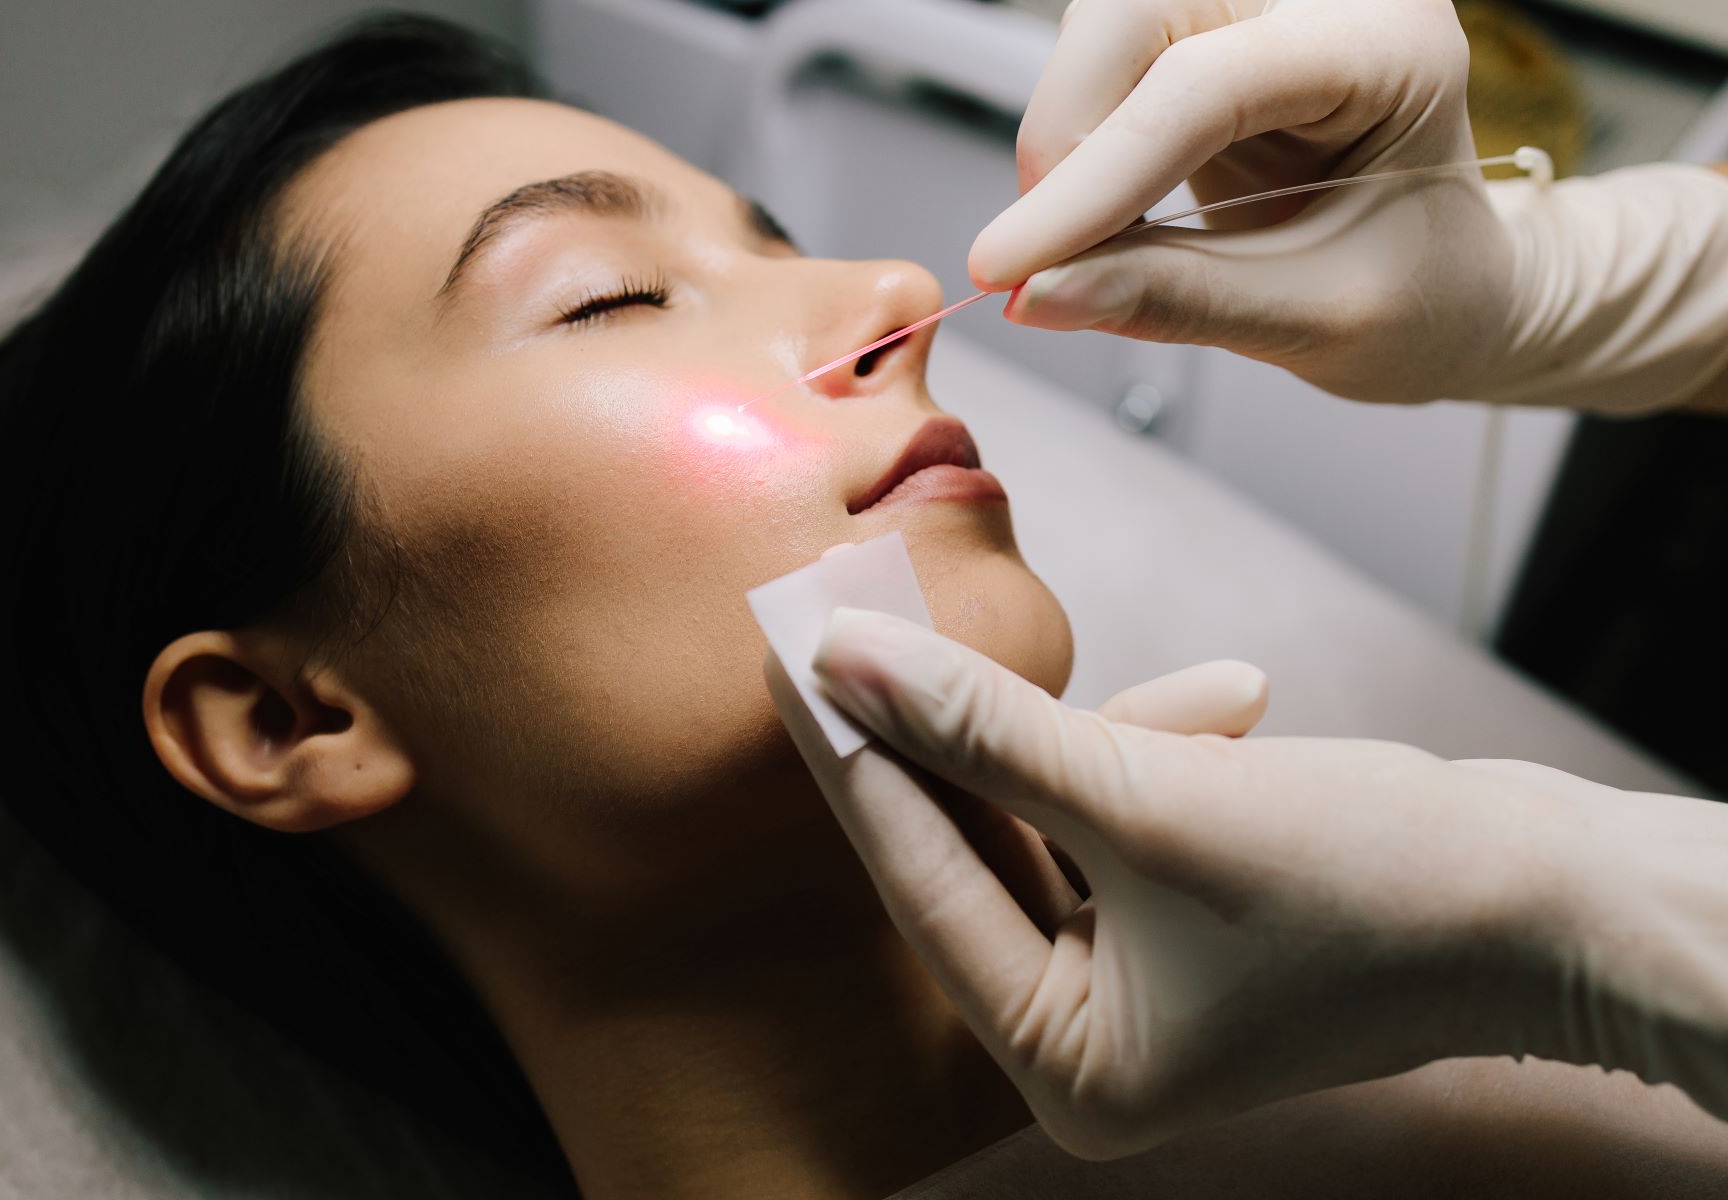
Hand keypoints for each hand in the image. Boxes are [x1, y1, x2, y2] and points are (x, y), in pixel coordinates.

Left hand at [769, 609, 1727, 1157]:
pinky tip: (1224, 703)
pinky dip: (1154, 754)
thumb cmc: (1376, 885)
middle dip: (939, 731)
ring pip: (1049, 819)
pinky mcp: (1189, 918)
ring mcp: (1144, 980)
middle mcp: (1094, 1037)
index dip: (852, 759)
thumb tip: (846, 663)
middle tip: (855, 621)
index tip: (783, 658)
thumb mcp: (1152, 799)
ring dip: (1064, 730)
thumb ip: (986, 732)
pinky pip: (1122, 816)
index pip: (921, 882)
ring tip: (1067, 655)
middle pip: (973, 849)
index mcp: (1069, 1064)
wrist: (1563, 897)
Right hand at [971, 0, 1727, 410]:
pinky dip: (1081, 142)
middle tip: (1046, 253)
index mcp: (1391, 45)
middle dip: (1067, 134)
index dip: (1094, 179)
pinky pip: (1106, 59)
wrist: (1455, 288)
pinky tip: (1101, 211)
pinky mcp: (1213, 28)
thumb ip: (1174, 300)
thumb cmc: (1426, 295)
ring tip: (1085, 243)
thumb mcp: (1316, 320)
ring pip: (1104, 25)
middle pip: (1135, 10)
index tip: (1009, 267)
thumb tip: (1038, 294)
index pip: (1207, 86)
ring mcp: (1265, 2)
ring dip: (1066, 139)